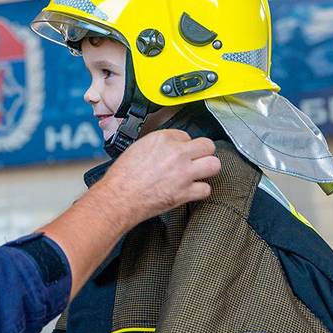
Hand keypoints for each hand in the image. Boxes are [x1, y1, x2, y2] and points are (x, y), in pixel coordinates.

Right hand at [100, 130, 220, 221]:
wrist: (118, 198)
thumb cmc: (122, 177)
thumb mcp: (137, 149)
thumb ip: (158, 146)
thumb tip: (168, 148)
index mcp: (162, 139)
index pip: (186, 135)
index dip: (183, 145)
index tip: (180, 152)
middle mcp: (176, 153)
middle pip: (207, 145)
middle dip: (203, 152)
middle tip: (197, 159)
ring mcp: (183, 173)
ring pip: (214, 164)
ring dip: (208, 169)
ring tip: (199, 172)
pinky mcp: (185, 192)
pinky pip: (206, 189)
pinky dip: (200, 191)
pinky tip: (191, 190)